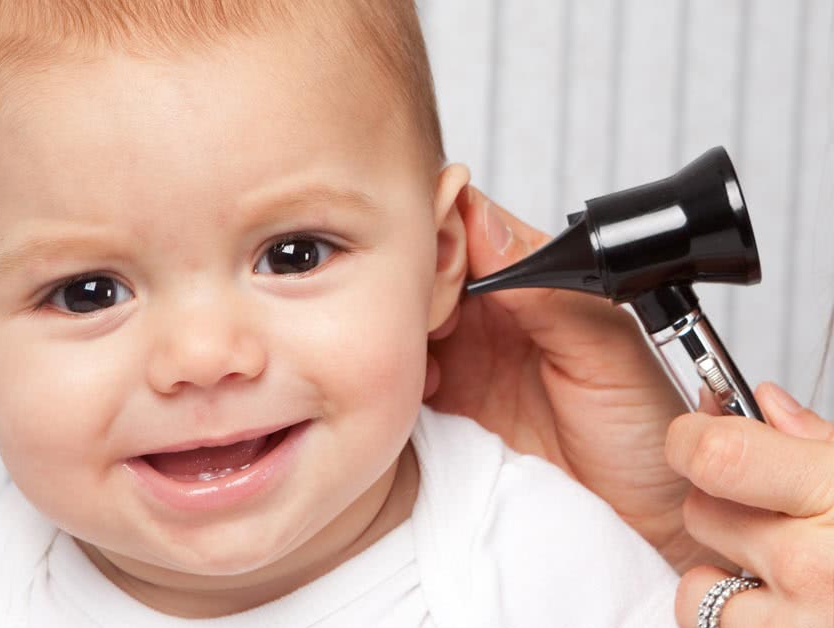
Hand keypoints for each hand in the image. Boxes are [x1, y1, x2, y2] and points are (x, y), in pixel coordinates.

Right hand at [424, 185, 731, 573]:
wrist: (644, 529)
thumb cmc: (649, 442)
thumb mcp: (611, 356)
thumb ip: (551, 292)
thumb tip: (487, 229)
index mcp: (534, 286)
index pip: (468, 228)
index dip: (444, 231)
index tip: (439, 258)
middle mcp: (489, 317)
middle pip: (422, 269)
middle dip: (414, 282)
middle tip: (431, 317)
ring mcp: (458, 362)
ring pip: (399, 319)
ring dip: (396, 329)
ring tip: (423, 356)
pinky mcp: (436, 411)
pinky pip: (392, 378)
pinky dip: (388, 377)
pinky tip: (413, 389)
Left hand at [668, 382, 833, 626]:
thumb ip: (822, 443)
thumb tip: (764, 405)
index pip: (717, 456)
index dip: (692, 439)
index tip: (695, 435)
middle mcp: (818, 568)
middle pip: (701, 514)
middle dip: (720, 505)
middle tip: (771, 512)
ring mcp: (807, 625)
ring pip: (700, 589)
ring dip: (722, 578)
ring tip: (778, 572)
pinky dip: (743, 622)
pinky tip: (788, 609)